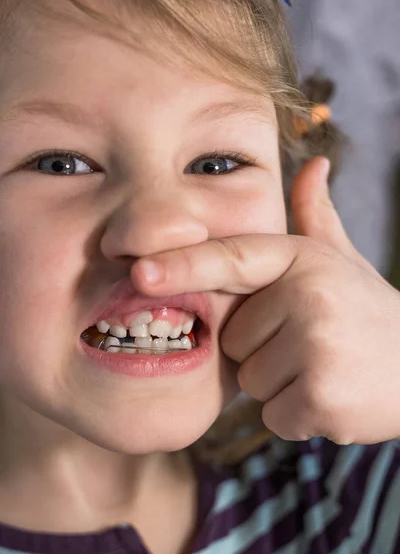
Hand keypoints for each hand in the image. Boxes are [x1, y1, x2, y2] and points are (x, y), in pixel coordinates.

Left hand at [131, 157, 399, 443]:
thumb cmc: (370, 315)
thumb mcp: (343, 261)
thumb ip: (316, 217)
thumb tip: (315, 164)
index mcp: (303, 259)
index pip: (232, 259)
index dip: (183, 265)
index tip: (140, 272)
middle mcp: (307, 295)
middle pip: (234, 339)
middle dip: (264, 350)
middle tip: (314, 345)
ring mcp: (315, 345)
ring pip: (251, 380)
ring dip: (282, 385)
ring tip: (327, 368)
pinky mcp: (321, 397)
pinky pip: (273, 415)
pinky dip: (298, 416)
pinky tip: (334, 397)